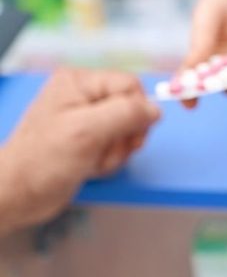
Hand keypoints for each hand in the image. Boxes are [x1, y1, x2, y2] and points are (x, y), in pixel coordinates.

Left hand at [0, 68, 159, 231]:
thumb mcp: (88, 131)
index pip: (131, 86)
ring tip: (92, 160)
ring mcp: (86, 118)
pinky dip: (110, 160)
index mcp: (79, 82)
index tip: (122, 135)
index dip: (135, 112)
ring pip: (128, 131)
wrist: (19, 194)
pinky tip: (90, 166)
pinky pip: (118, 146)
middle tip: (102, 149)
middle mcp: (84, 96)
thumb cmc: (43, 161)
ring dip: (116, 152)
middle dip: (125, 137)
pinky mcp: (89, 139)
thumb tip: (156, 109)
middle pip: (133, 110)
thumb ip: (126, 114)